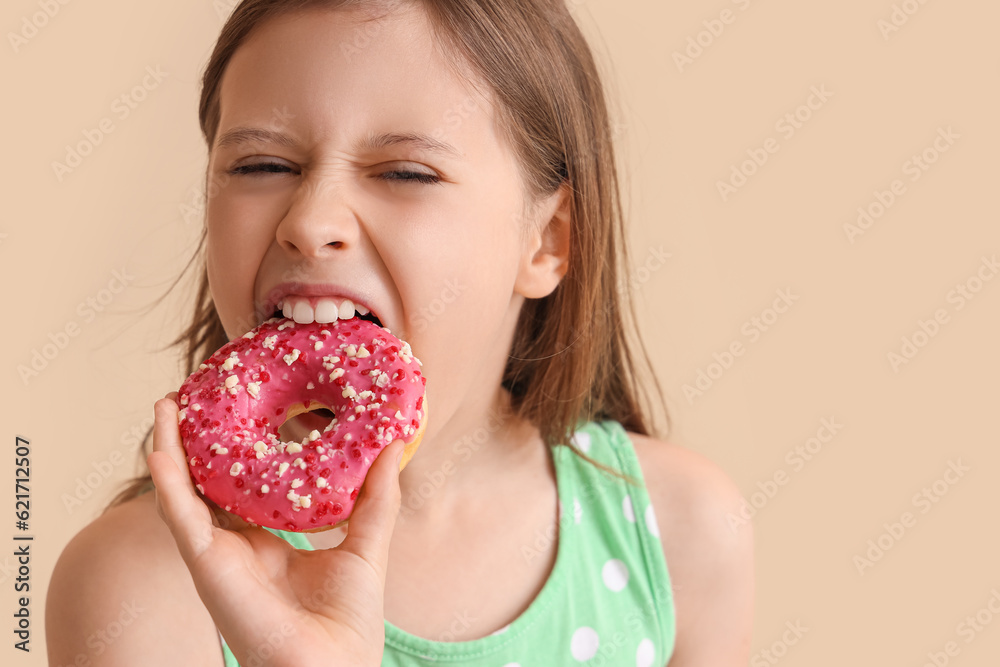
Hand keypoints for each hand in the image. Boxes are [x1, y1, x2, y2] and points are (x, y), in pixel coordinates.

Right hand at [147, 392, 403, 666]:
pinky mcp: (207, 566)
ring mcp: (217, 556)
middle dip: (193, 443)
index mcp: (266, 544)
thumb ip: (378, 498)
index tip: (241, 409)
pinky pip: (181, 519)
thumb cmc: (349, 622)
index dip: (235, 452)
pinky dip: (169, 483)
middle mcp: (235, 547)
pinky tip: (163, 449)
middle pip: (204, 485)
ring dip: (169, 450)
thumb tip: (394, 446)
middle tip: (192, 396)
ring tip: (165, 405)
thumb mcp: (367, 546)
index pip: (242, 489)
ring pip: (182, 494)